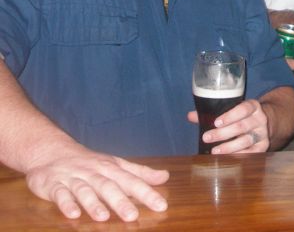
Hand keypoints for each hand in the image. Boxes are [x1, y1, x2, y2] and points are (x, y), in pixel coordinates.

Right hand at [25, 145, 167, 221]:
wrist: (52, 152)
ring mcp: (73, 178)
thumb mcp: (116, 165)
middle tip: (133, 217)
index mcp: (111, 168)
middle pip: (109, 186)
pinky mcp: (53, 185)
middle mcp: (94, 172)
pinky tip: (73, 214)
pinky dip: (66, 204)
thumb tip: (165, 177)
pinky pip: (60, 194)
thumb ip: (139, 173)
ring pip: (84, 191)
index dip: (146, 193)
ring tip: (103, 217)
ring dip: (93, 204)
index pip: (131, 181)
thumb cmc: (90, 163)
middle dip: (120, 201)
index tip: (161, 206)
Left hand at [187, 98, 268, 153]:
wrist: (264, 123)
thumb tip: (191, 116)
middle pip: (242, 126)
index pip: (243, 109)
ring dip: (229, 147)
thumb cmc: (243, 116)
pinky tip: (227, 159)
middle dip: (223, 133)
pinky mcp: (264, 146)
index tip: (216, 122)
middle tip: (207, 138)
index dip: (230, 116)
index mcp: (253, 106)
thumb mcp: (232, 110)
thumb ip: (213, 112)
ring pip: (246, 140)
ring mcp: (263, 133)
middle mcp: (260, 119)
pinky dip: (239, 156)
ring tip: (214, 151)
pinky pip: (252, 152)